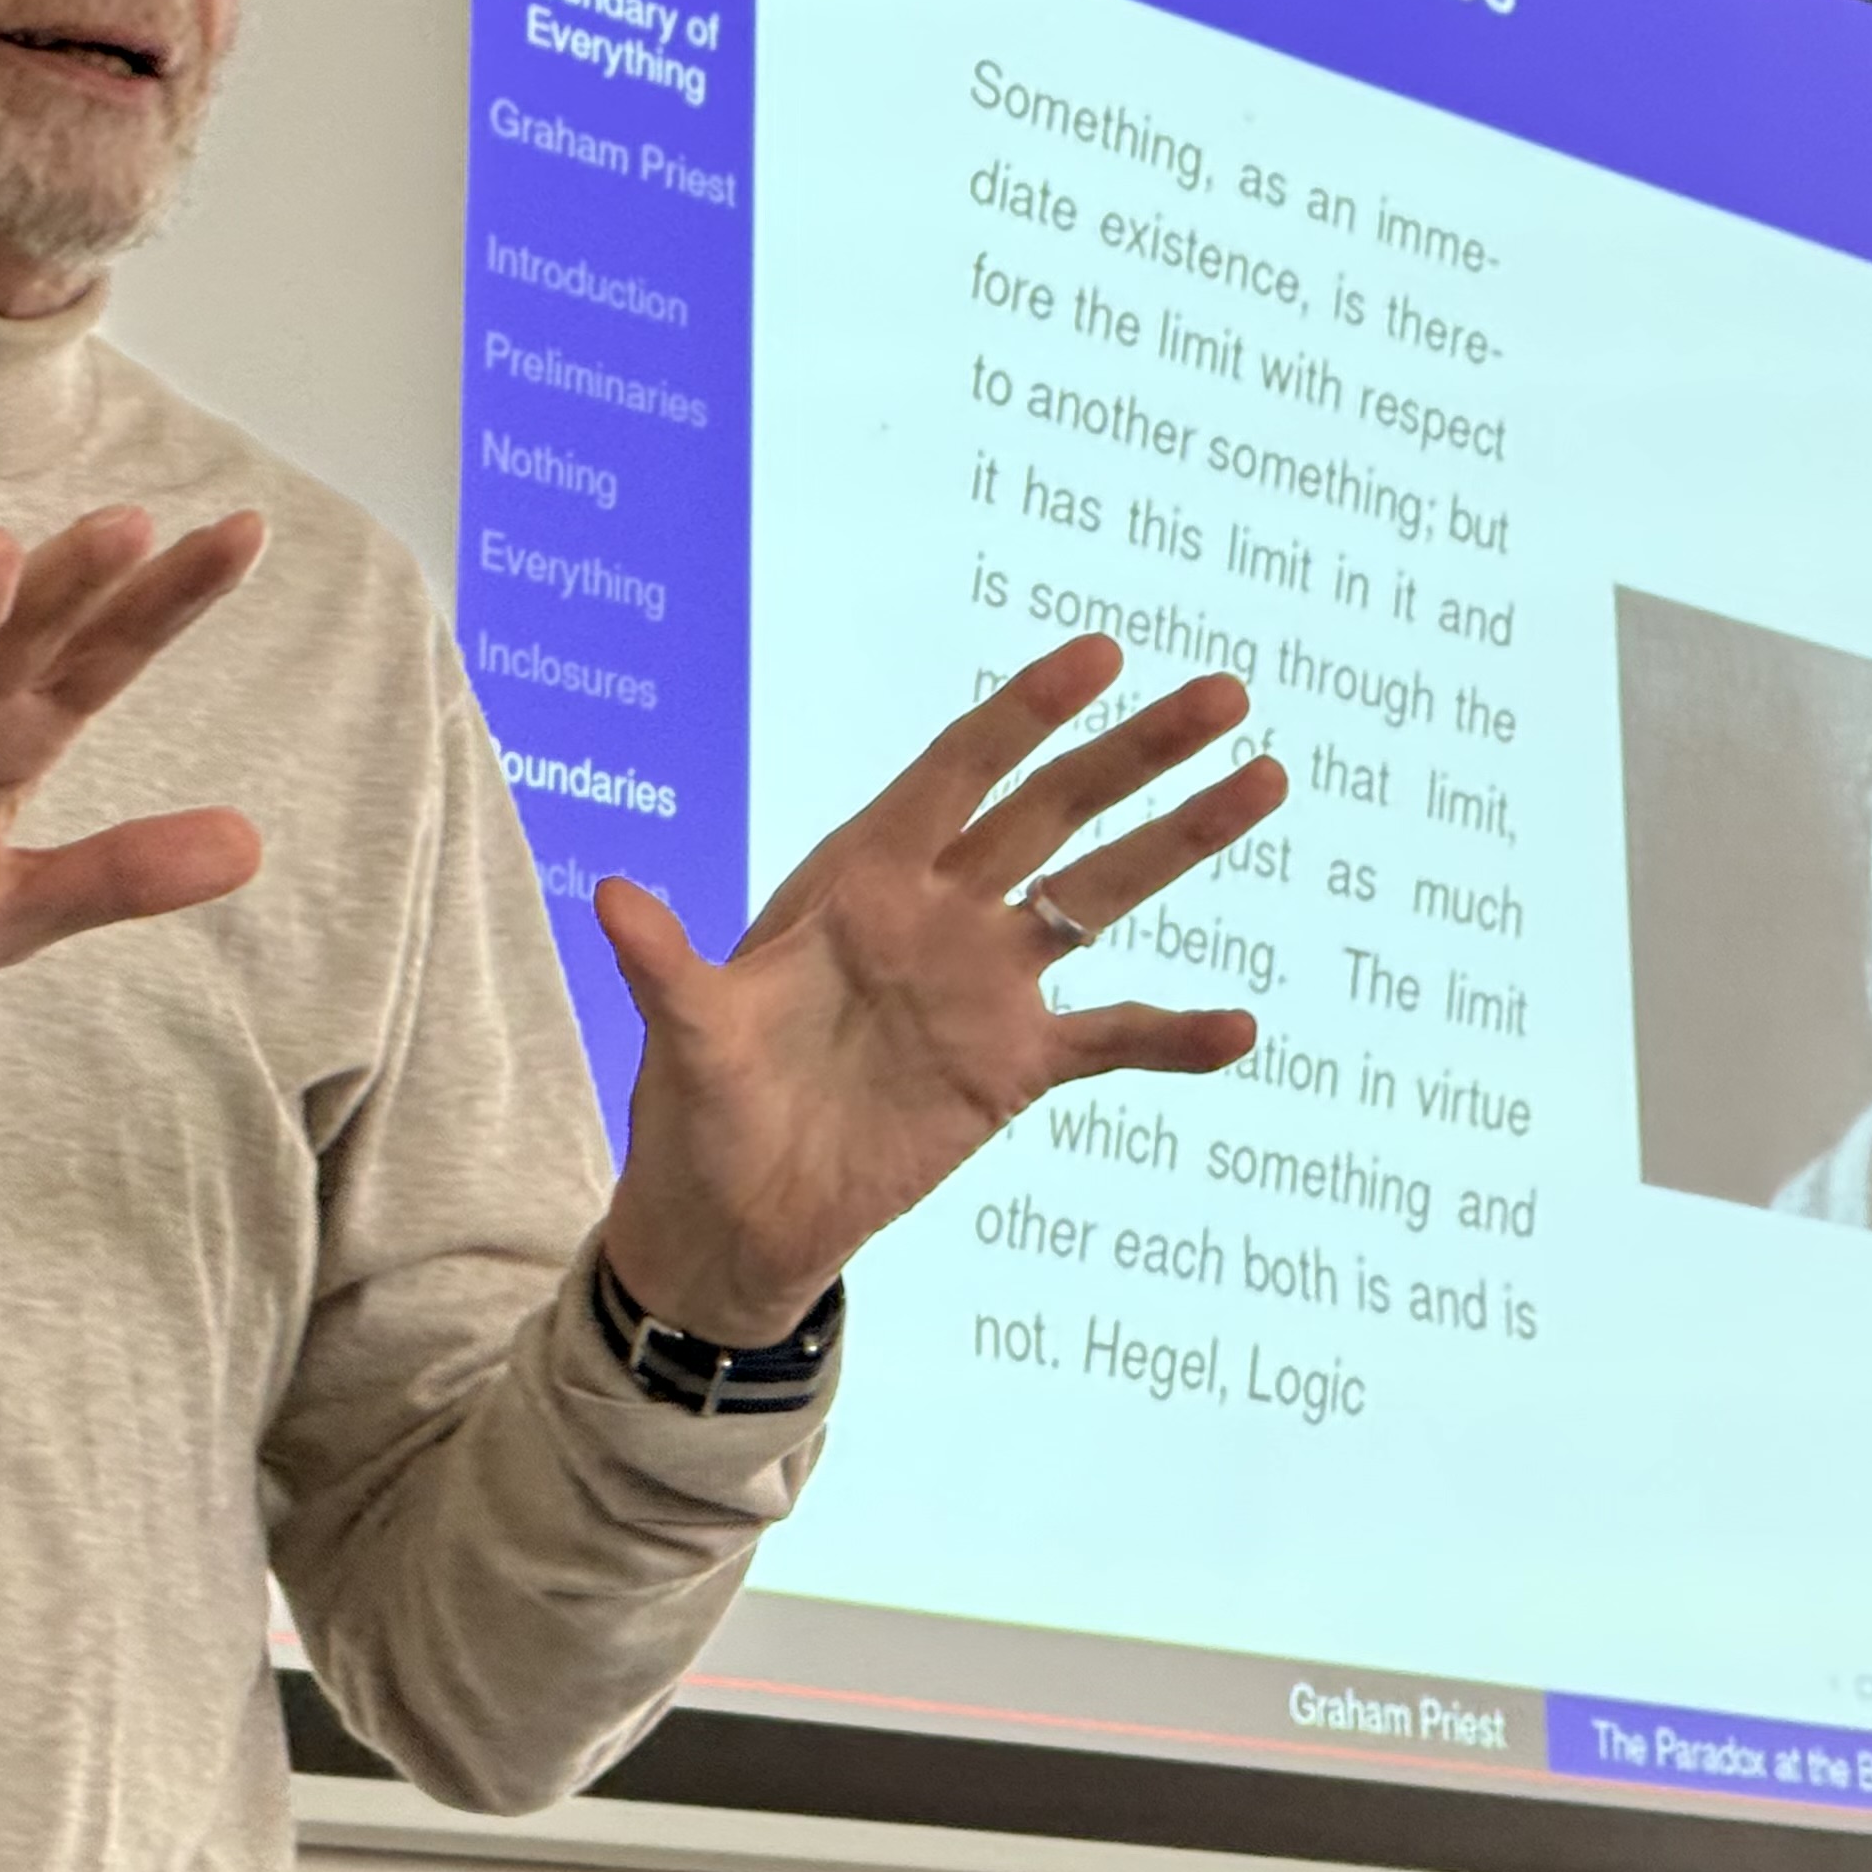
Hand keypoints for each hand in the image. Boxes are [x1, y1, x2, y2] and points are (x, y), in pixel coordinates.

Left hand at [591, 635, 1287, 1342]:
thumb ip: (665, 967)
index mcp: (862, 880)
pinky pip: (1109, 1040)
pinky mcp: (1011, 1068)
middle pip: (1052, 811)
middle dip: (1135, 752)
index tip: (1099, 652)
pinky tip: (1239, 1028)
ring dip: (1179, 843)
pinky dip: (1172, 1036)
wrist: (735, 1219)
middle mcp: (937, 915)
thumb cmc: (700, 1110)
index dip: (1024, 712)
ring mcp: (983, 988)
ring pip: (1099, 898)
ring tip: (1265, 781)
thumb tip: (606, 894)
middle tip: (1223, 693)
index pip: (955, 771)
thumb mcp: (684, 1036)